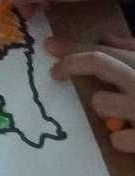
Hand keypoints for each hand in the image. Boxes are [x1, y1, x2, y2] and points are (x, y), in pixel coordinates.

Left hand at [47, 34, 134, 149]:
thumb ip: (133, 49)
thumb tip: (105, 36)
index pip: (104, 49)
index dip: (73, 46)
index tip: (50, 46)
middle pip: (98, 62)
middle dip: (72, 64)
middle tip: (57, 72)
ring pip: (102, 102)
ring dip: (106, 107)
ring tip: (123, 111)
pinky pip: (117, 139)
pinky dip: (122, 138)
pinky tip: (133, 136)